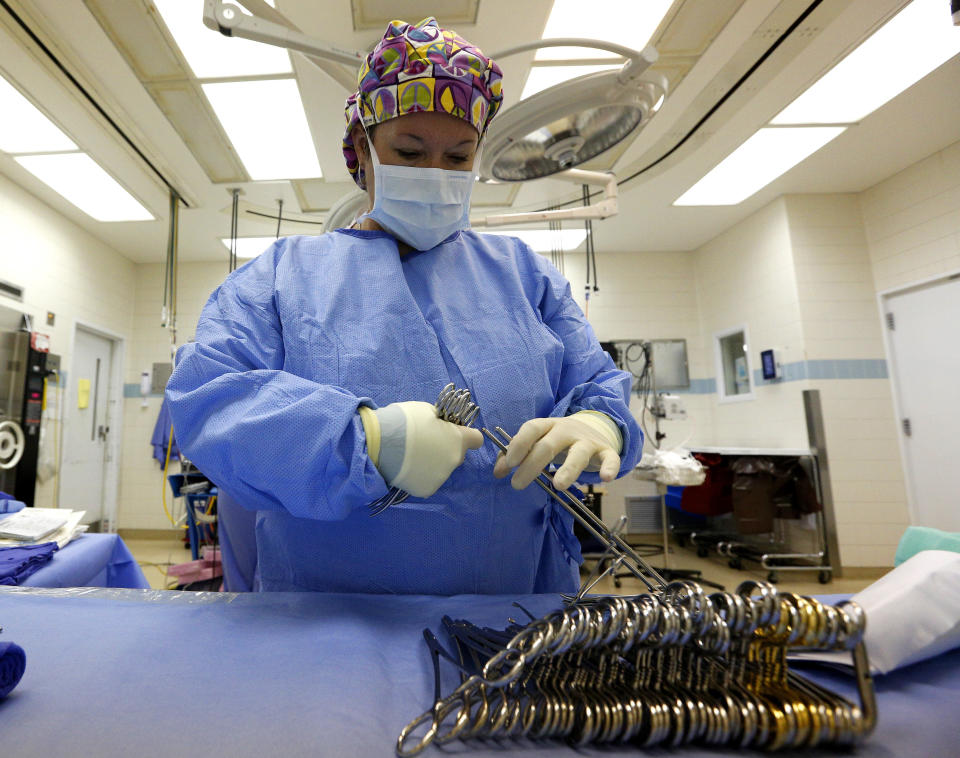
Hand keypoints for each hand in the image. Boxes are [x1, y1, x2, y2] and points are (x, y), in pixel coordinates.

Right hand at [367, 401, 482, 497]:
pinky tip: (406, 467)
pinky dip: (420, 476)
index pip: (476, 439)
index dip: (466, 435)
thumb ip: (440, 421)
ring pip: (441, 469)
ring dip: (432, 463)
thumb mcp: (427, 411)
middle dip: (446, 449)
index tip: (453, 433)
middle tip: (425, 443)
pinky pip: (428, 481)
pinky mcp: (426, 490)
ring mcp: (441, 477)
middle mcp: (454, 460)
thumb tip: (440, 426)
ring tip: (411, 456)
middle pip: (456, 455)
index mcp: (458, 439)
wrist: (379, 443)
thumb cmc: (404, 421)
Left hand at [492, 412, 621, 490]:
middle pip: (549, 444)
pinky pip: (610, 458)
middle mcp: (567, 430)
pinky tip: (605, 479)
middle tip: (518, 485)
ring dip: (568, 469)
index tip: (509, 463)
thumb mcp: (539, 442)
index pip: (532, 428)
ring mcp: (587, 440)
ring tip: (559, 486)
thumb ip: (517, 454)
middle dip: (533, 464)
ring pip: (578, 453)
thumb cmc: (559, 441)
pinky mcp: (606, 451)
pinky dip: (610, 467)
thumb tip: (498, 472)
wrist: (594, 429)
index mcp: (548, 426)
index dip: (520, 443)